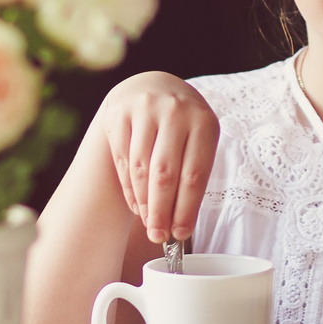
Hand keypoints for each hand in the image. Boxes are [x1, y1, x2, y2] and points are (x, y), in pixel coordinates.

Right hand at [95, 72, 218, 242]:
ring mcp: (144, 110)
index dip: (185, 209)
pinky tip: (136, 203)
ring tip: (148, 222)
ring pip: (141, 169)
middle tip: (158, 236)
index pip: (194, 175)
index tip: (180, 234)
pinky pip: (122, 160)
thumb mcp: (198, 139)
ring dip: (144, 203)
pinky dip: (129, 188)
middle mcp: (175, 111)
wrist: (151, 87)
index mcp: (203, 121)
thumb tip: (180, 226)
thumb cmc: (181, 125)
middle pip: (165, 174)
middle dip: (161, 212)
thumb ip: (193, 175)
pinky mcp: (119, 114)